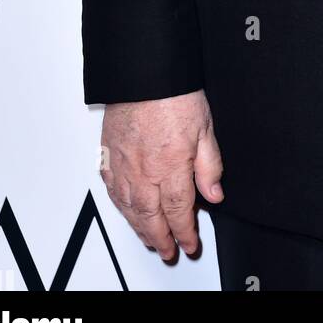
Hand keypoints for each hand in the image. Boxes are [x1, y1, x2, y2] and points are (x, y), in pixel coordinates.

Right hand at [99, 89, 223, 261]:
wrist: (142, 71)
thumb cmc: (173, 93)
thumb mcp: (206, 128)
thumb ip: (210, 165)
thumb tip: (214, 194)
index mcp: (170, 165)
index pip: (179, 211)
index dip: (185, 232)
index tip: (190, 243)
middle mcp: (143, 170)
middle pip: (151, 217)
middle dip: (162, 238)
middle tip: (169, 251)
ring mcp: (122, 164)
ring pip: (129, 208)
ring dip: (140, 228)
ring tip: (150, 239)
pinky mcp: (108, 154)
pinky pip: (112, 190)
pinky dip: (121, 206)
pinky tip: (127, 210)